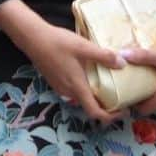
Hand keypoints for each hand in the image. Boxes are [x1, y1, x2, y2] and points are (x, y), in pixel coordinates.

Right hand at [0, 0, 124, 123]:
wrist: (33, 38)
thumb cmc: (58, 43)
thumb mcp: (84, 47)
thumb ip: (104, 56)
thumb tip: (122, 64)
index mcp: (77, 87)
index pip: (94, 112)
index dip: (110, 116)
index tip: (123, 111)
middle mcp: (68, 92)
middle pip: (90, 105)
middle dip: (106, 104)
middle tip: (121, 94)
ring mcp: (61, 88)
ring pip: (82, 97)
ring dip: (96, 95)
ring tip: (109, 82)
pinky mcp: (56, 81)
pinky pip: (75, 89)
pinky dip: (86, 87)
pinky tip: (92, 73)